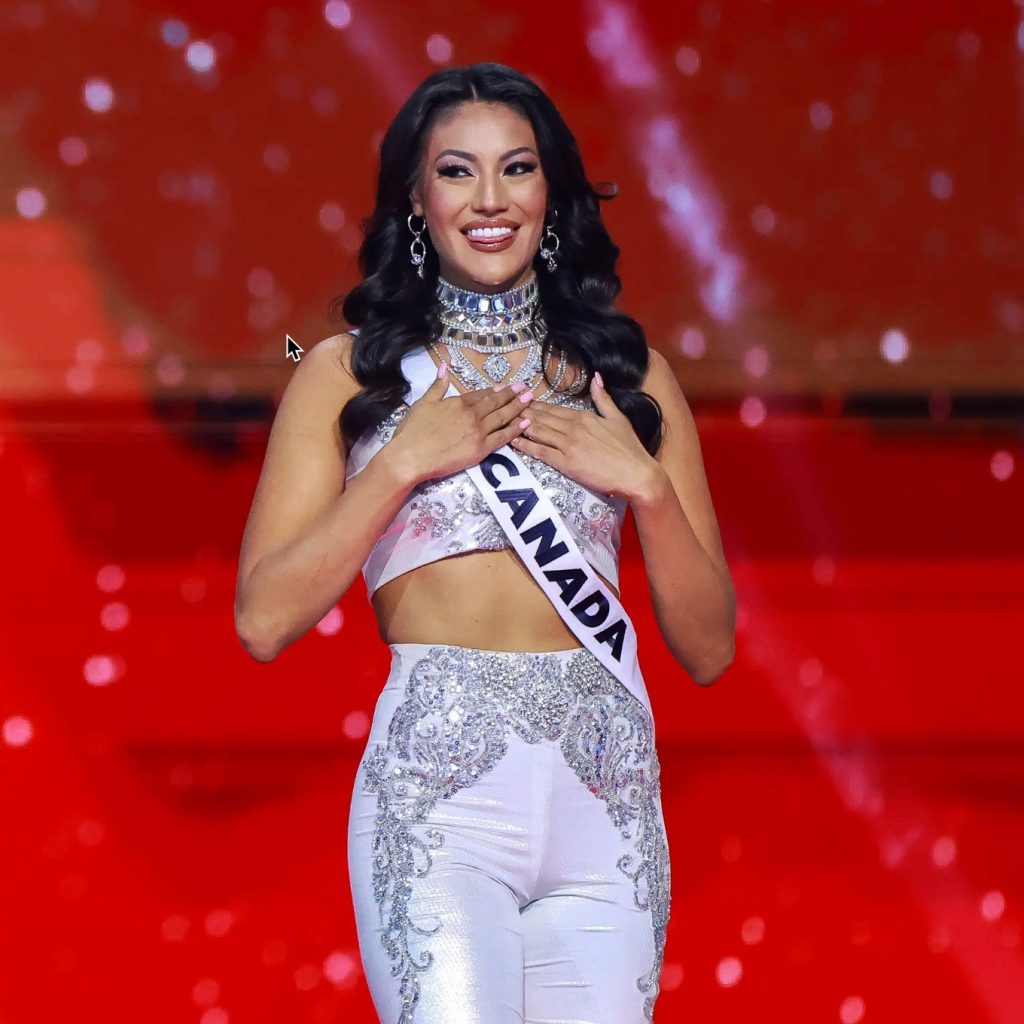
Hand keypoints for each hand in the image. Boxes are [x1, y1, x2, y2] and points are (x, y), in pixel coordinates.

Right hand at [384, 362, 534, 484]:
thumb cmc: (412, 431)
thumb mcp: (422, 403)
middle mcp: (471, 414)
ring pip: (502, 417)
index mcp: (457, 402)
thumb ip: (437, 386)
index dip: (493, 390)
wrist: (410, 456)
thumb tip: (443, 368)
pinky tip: (525, 422)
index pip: (480, 394)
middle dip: (511, 394)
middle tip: (525, 388)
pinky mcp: (481, 449)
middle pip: (495, 402)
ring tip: (530, 399)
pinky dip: (514, 429)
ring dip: (517, 407)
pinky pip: (502, 437)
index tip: (504, 386)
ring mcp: (478, 431)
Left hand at [508, 372, 660, 500]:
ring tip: (504, 420)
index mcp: (584, 416)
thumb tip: (597, 377)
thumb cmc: (629, 448)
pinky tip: (512, 441)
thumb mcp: (618, 418)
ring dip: (520, 425)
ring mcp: (568, 445)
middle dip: (521, 412)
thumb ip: (603, 398)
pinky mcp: (566, 464)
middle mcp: (573, 428)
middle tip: (504, 407)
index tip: (520, 399)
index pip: (553, 408)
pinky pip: (540, 452)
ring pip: (538, 431)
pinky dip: (525, 445)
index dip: (535, 404)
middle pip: (541, 418)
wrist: (636, 474)